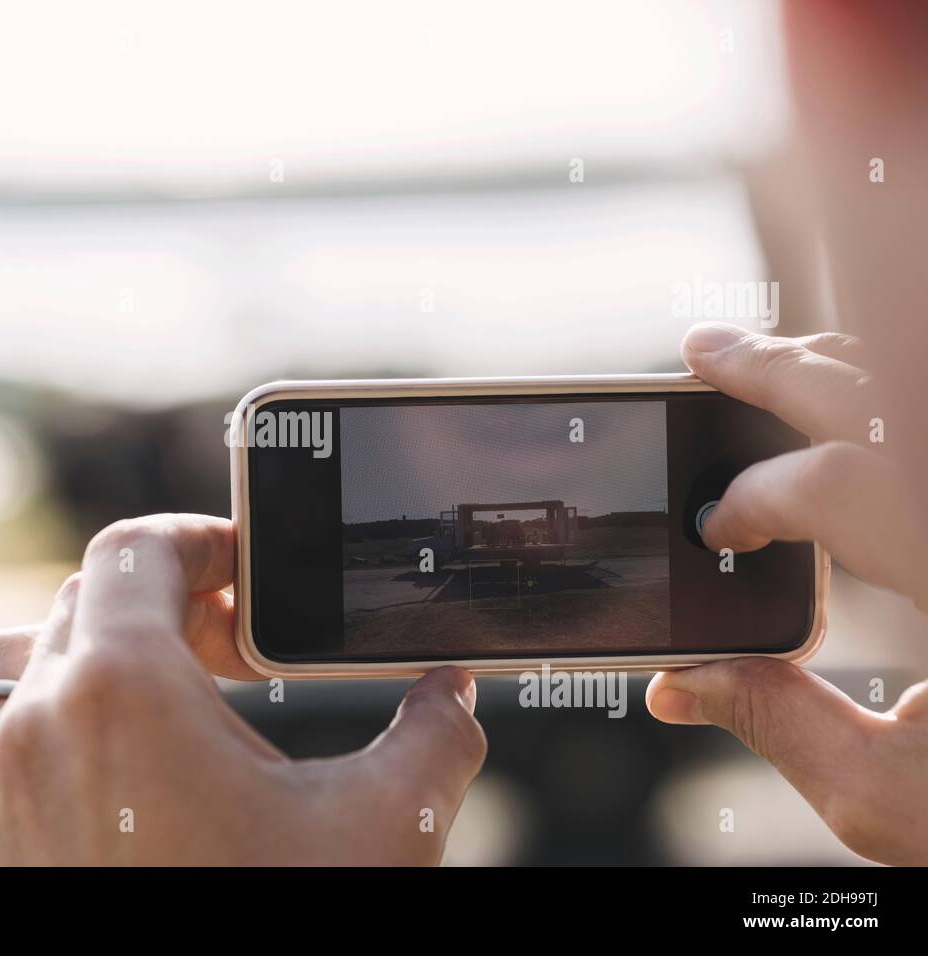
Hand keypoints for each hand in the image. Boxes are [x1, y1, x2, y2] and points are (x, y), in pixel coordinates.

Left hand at [0, 514, 485, 864]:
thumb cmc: (273, 922)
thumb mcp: (383, 830)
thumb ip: (435, 741)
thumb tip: (453, 695)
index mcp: (121, 688)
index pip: (134, 550)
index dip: (198, 538)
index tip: (244, 566)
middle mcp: (32, 728)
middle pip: (82, 606)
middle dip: (163, 607)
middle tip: (234, 646)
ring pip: (13, 673)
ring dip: (84, 665)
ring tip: (160, 701)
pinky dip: (36, 743)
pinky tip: (101, 785)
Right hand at [647, 323, 927, 864]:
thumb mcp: (893, 796)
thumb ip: (778, 723)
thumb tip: (681, 683)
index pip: (847, 483)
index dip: (759, 496)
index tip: (716, 529)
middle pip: (890, 394)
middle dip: (784, 367)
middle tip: (704, 352)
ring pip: (925, 386)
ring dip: (848, 367)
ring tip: (773, 360)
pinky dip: (893, 396)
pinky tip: (858, 410)